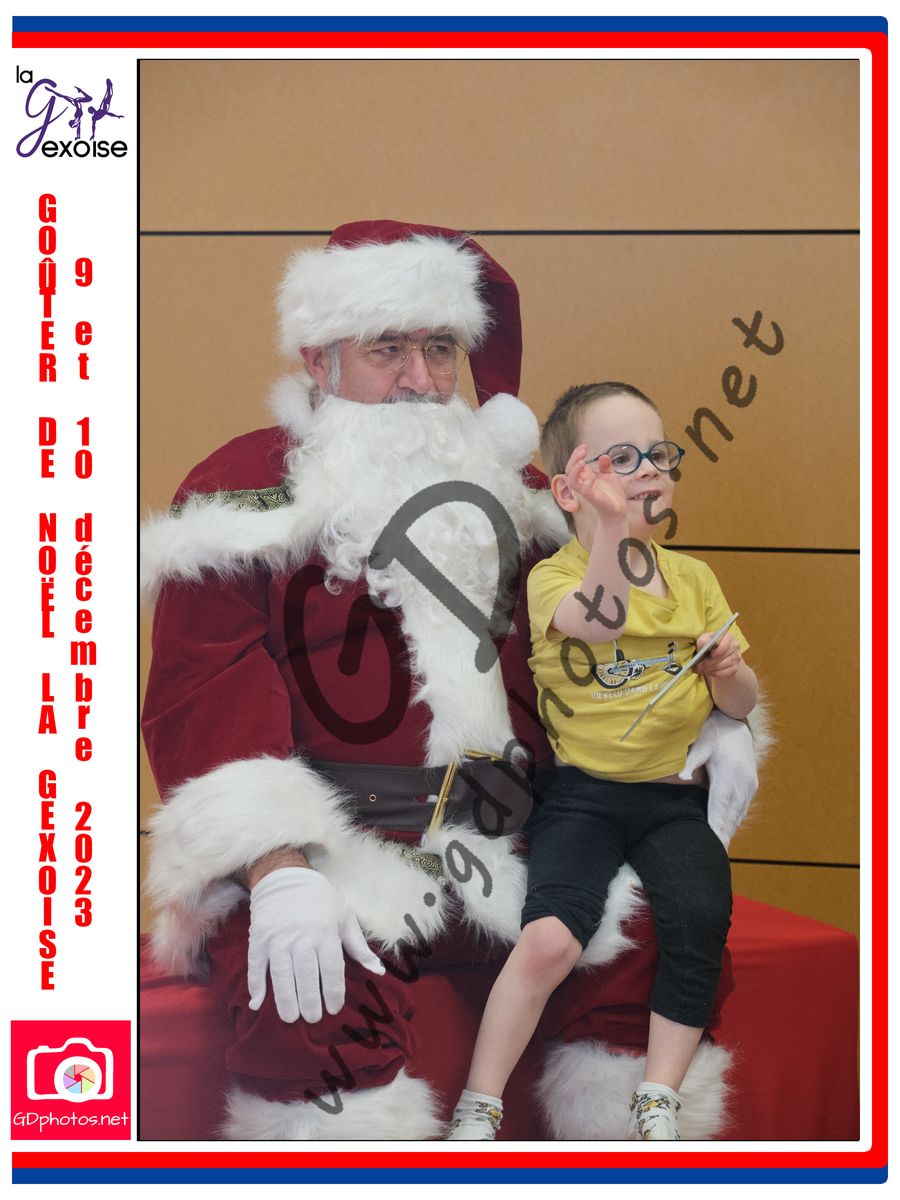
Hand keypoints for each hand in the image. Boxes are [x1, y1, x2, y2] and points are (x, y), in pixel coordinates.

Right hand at [247, 867, 384, 1022]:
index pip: (332, 968)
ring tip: (291, 1018)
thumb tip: (379, 971)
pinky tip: (256, 1003)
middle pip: (306, 975)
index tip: (334, 1009)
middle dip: (310, 1001)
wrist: (285, 878)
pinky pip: (256, 965)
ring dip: (285, 999)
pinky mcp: (258, 939)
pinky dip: (255, 985)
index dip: (334, 991)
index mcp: (325, 932)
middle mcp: (301, 937)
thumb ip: (359, 946)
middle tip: (313, 1018)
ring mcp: (278, 939)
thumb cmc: (320, 900)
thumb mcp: (344, 916)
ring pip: (281, 974)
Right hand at [564, 444, 627, 520]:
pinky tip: (593, 476)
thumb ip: (605, 466)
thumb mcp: (609, 476)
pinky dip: (587, 482)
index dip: (576, 454)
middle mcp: (583, 483)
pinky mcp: (592, 498)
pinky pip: (585, 490)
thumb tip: (604, 455)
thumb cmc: (612, 494)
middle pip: (569, 470)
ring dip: (575, 470)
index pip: (574, 464)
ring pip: (572, 481)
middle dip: (574, 458)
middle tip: (583, 450)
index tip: (584, 446)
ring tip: (582, 461)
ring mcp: (586, 491)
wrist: (618, 510)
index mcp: (585, 477)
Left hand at [679, 708, 757, 847]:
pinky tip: (726, 834)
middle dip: (723, 836)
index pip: (720, 805)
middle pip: (731, 815)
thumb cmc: (714, 732)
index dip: (716, 825)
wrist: (737, 725)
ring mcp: (749, 785)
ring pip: (738, 814)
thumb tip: (682, 777)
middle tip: (714, 857)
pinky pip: (742, 809)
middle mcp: (742, 782)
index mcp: (729, 773)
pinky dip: (734, 823)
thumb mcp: (701, 742)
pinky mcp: (751, 786)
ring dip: (729, 832)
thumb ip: (691, 759)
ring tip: (718, 852)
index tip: (712, 842)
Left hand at [693, 631, 741, 678]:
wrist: (715, 654)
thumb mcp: (704, 639)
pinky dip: (715, 673)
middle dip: (710, 662)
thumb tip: (703, 644)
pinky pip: (726, 672)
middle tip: (699, 666)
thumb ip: (703, 640)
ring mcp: (736, 657)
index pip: (726, 642)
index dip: (719, 650)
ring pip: (725, 665)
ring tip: (700, 670)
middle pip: (724, 656)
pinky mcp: (735, 667)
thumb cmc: (709, 644)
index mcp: (728, 636)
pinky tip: (708, 672)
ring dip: (711, 669)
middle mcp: (734, 646)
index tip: (711, 655)